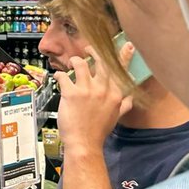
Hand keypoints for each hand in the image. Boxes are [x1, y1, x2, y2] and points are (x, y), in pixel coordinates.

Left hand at [56, 46, 133, 160]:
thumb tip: (130, 97)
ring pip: (80, 64)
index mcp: (116, 94)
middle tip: (88, 49)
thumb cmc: (99, 131)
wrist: (84, 143)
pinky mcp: (71, 94)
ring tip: (71, 62)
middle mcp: (103, 89)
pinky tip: (58, 77)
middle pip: (101, 62)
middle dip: (94, 51)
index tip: (127, 45)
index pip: (121, 71)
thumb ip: (124, 104)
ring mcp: (87, 91)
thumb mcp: (116, 116)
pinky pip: (64, 76)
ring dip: (74, 60)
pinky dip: (59, 74)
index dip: (124, 56)